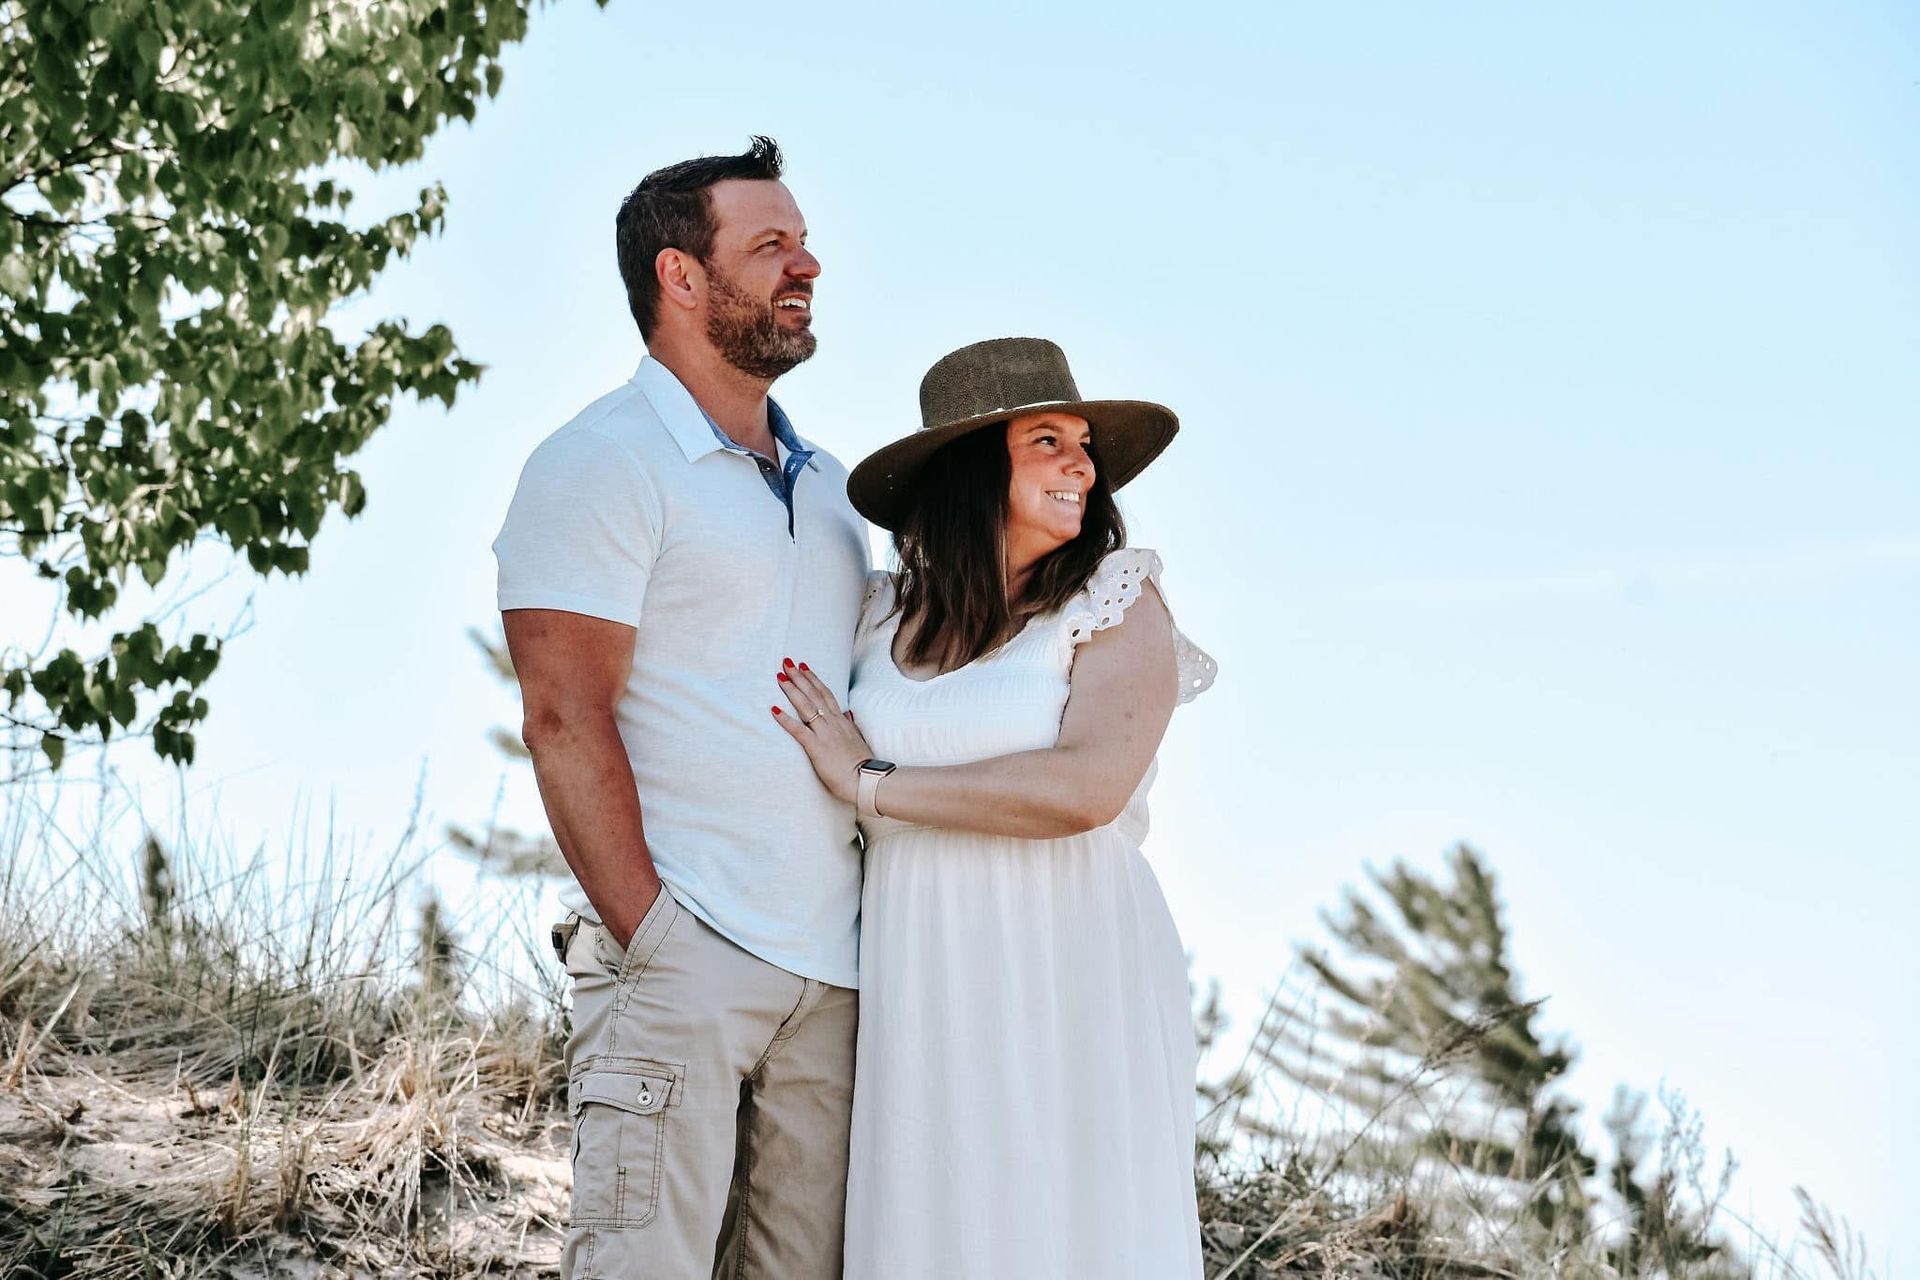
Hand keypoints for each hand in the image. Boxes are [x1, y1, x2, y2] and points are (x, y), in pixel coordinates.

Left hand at [771, 659, 870, 803]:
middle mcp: (832, 723)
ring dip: (792, 690)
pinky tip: (774, 710)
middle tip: (786, 662)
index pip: (826, 693)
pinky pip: (798, 730)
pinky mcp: (816, 747)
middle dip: (799, 677)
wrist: (865, 779)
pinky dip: (785, 719)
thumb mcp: (857, 740)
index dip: (813, 679)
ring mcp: (824, 734)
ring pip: (806, 706)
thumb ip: (851, 725)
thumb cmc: (861, 764)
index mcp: (842, 721)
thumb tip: (848, 714)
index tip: (803, 666)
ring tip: (780, 676)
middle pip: (814, 694)